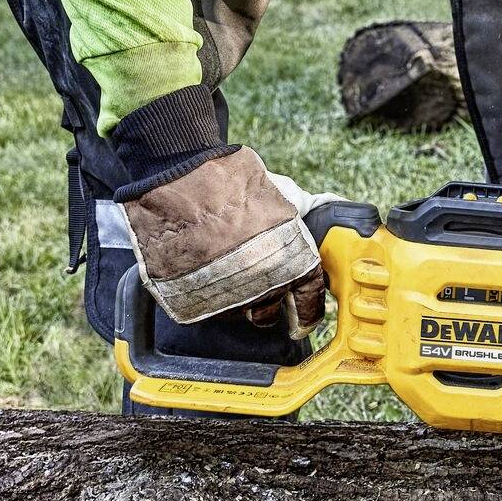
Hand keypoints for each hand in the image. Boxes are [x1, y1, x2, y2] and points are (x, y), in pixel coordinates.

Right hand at [119, 146, 326, 331]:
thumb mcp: (280, 196)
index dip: (306, 315)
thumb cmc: (231, 182)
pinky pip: (200, 307)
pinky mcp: (191, 302)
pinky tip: (195, 270)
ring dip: (230, 297)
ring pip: (233, 312)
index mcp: (295, 265)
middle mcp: (265, 288)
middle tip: (253, 285)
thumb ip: (299, 217)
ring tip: (218, 269)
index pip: (309, 306)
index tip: (302, 321)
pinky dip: (199, 294)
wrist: (181, 179)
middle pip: (268, 314)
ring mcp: (226, 299)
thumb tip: (320, 210)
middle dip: (264, 303)